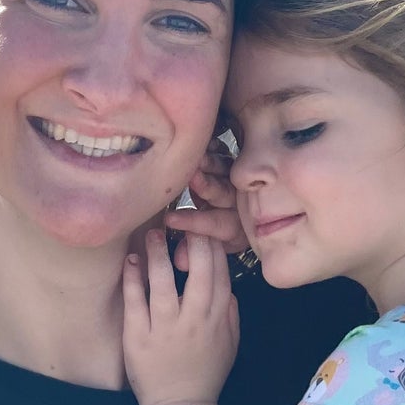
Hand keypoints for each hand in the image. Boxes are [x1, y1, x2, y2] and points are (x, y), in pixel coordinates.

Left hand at [123, 228, 238, 404]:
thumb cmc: (206, 373)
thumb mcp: (230, 342)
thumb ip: (231, 312)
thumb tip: (228, 283)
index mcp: (217, 318)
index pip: (220, 274)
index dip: (213, 247)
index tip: (204, 226)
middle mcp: (194, 320)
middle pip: (198, 272)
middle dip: (192, 241)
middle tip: (182, 218)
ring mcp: (165, 328)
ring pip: (163, 283)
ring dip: (158, 254)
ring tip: (152, 232)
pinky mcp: (138, 337)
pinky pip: (136, 302)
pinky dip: (133, 279)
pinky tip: (131, 260)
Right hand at [165, 138, 245, 267]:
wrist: (233, 210)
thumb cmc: (214, 232)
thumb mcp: (207, 246)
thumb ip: (191, 253)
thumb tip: (178, 262)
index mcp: (231, 226)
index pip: (214, 224)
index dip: (194, 222)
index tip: (170, 219)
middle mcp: (235, 203)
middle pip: (223, 194)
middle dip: (208, 187)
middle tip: (193, 179)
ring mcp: (233, 181)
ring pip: (224, 170)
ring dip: (210, 164)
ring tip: (196, 158)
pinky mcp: (229, 163)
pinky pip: (223, 153)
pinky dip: (213, 148)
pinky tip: (201, 142)